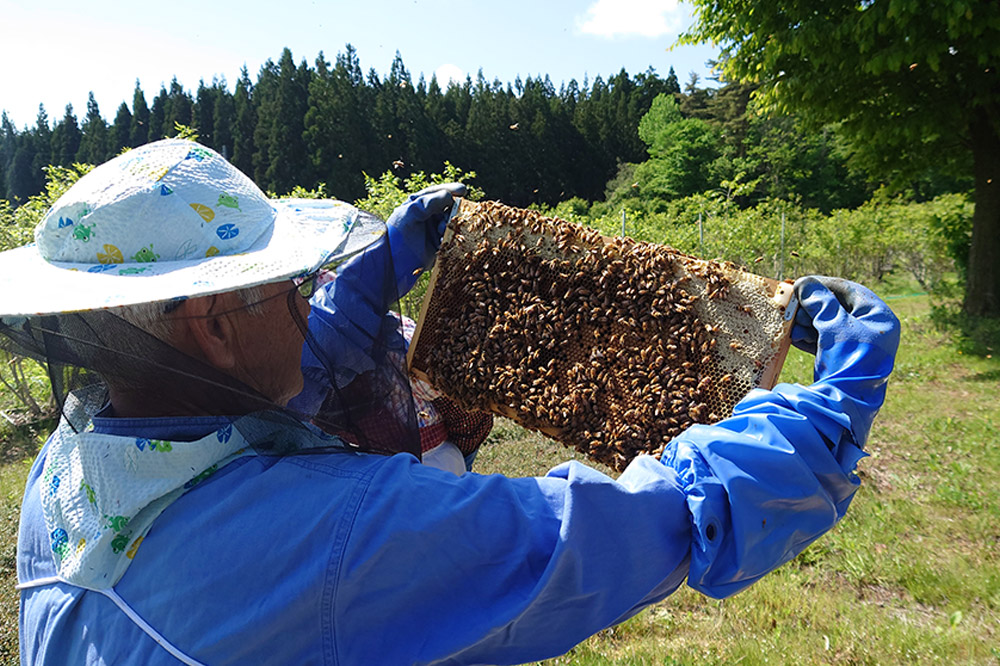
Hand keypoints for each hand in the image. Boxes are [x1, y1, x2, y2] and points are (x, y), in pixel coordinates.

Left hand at [386, 183, 466, 295]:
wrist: (394, 264)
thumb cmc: (398, 236)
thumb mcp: (411, 214)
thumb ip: (428, 202)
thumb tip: (449, 196)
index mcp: (418, 204)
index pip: (437, 193)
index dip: (451, 190)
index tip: (463, 190)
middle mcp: (427, 215)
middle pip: (448, 207)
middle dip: (452, 211)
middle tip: (451, 216)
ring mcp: (434, 229)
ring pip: (452, 222)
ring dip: (451, 224)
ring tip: (442, 231)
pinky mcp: (439, 244)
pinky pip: (452, 237)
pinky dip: (453, 237)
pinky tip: (445, 240)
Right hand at [790, 276, 899, 446]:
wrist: (845, 402)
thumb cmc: (849, 360)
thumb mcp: (835, 327)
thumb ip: (820, 302)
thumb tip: (804, 283)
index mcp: (879, 317)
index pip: (850, 291)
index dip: (823, 285)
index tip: (801, 282)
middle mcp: (870, 329)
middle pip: (836, 307)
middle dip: (811, 306)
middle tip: (791, 303)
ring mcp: (856, 345)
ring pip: (827, 323)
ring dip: (806, 321)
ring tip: (791, 322)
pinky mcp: (841, 358)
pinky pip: (823, 340)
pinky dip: (808, 336)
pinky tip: (794, 336)